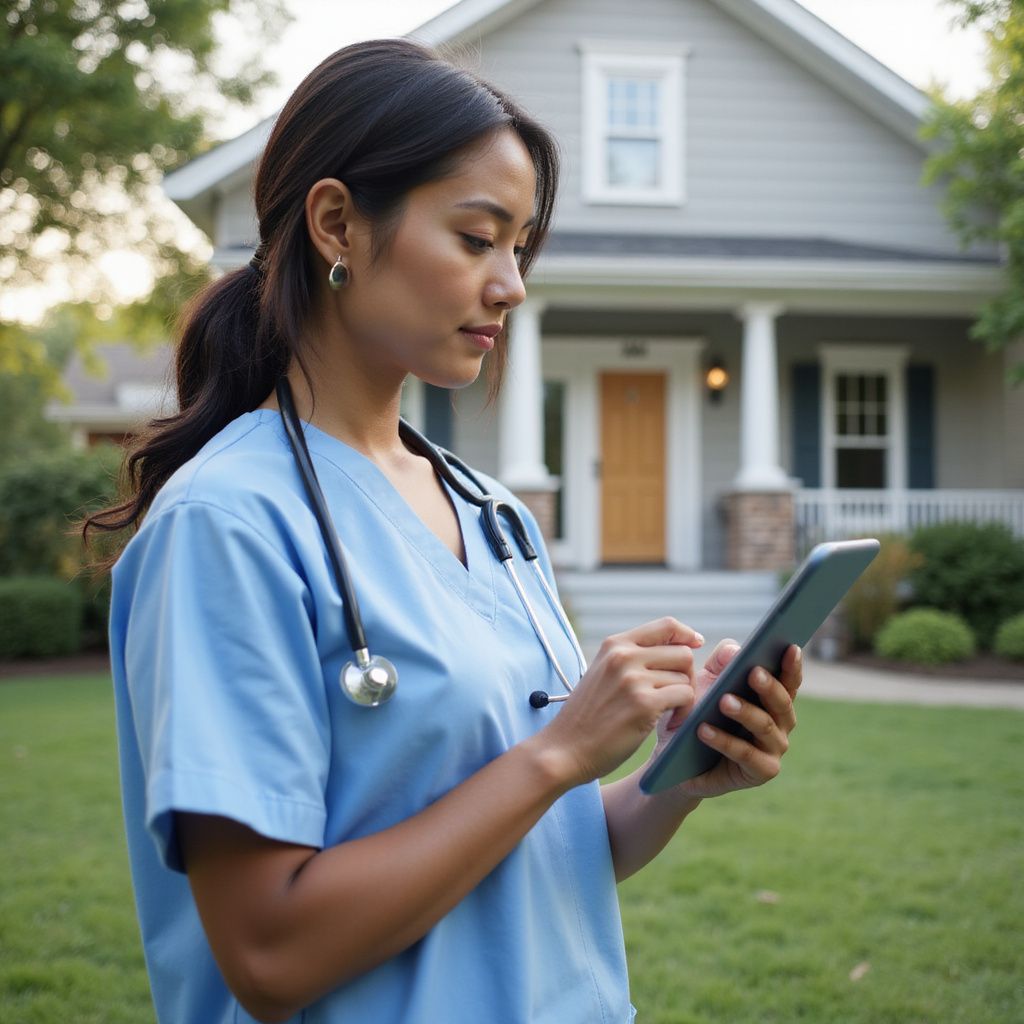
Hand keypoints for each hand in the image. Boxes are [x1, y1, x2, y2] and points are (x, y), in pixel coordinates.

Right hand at [535, 617, 701, 786]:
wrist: (564, 749)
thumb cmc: (587, 717)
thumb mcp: (603, 673)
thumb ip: (631, 658)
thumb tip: (677, 647)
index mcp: (615, 645)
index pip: (667, 626)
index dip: (687, 635)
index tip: (695, 645)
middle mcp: (624, 656)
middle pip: (683, 653)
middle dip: (686, 676)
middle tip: (675, 697)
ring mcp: (634, 679)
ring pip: (685, 678)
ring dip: (683, 699)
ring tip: (667, 714)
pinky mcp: (644, 703)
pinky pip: (685, 697)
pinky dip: (684, 713)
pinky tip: (668, 724)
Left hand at [653, 640, 802, 799]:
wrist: (678, 757)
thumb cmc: (698, 714)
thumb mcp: (705, 683)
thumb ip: (720, 664)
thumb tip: (734, 651)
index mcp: (773, 700)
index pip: (788, 680)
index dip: (791, 664)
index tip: (790, 646)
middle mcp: (781, 724)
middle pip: (781, 703)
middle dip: (768, 686)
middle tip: (753, 672)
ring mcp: (774, 749)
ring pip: (765, 727)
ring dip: (745, 712)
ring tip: (723, 701)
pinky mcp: (761, 772)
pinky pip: (745, 754)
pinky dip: (724, 741)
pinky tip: (704, 729)